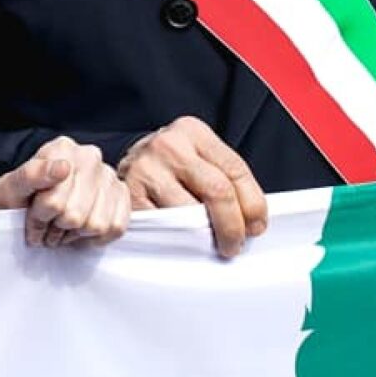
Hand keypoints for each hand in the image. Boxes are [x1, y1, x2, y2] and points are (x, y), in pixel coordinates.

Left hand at [0, 138, 131, 247]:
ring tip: (62, 227)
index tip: (32, 218)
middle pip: (75, 215)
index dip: (39, 219)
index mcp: (61, 149)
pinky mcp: (122, 194)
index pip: (53, 202)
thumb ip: (31, 175)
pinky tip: (80, 229)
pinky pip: (115, 228)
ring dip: (75, 234)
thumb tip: (62, 167)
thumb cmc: (21, 198)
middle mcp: (90, 156)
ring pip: (96, 225)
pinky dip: (95, 238)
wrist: (31, 205)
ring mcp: (108, 175)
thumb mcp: (12, 188)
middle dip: (56, 228)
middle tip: (47, 225)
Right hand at [118, 116, 266, 257]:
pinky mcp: (129, 196)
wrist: (119, 166)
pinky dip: (178, 240)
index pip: (235, 169)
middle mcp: (169, 145)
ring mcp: (145, 169)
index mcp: (193, 132)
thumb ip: (225, 179)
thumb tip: (251, 222)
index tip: (256, 227)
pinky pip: (163, 226)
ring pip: (190, 213)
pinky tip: (184, 242)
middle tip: (234, 245)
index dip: (253, 204)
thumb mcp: (198, 159)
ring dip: (205, 237)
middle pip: (217, 190)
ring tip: (209, 245)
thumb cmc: (169, 168)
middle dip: (232, 225)